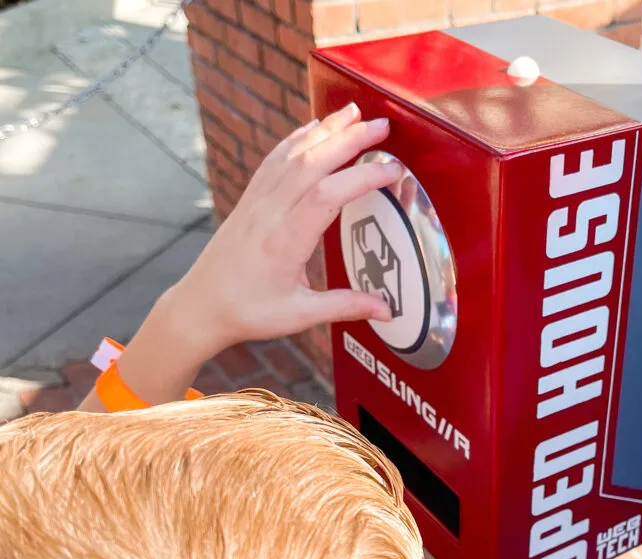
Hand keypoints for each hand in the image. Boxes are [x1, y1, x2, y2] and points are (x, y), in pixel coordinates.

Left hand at [167, 103, 400, 358]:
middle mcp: (269, 213)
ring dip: (325, 130)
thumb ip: (345, 306)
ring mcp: (257, 201)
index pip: (328, 196)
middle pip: (312, 162)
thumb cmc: (247, 312)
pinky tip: (313, 128)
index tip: (393, 171)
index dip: (363, 178)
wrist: (201, 305)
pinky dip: (297, 138)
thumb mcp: (300, 315)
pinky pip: (275, 159)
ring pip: (293, 154)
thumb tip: (385, 310)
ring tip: (353, 113)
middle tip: (382, 126)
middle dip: (349, 139)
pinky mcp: (249, 199)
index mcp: (284, 242)